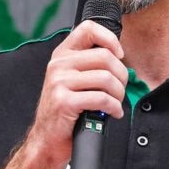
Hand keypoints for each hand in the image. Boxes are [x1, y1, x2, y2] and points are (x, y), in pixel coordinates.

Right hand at [25, 20, 126, 165]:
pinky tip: (112, 113)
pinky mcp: (64, 101)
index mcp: (62, 55)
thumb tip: (118, 57)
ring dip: (119, 94)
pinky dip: (114, 108)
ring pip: (107, 78)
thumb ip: (87, 64)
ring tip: (115, 103)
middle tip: (120, 89)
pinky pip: (102, 99)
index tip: (118, 55)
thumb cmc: (64, 112)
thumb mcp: (71, 80)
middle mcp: (58, 65)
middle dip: (121, 76)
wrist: (46, 140)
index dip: (110, 39)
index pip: (88, 29)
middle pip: (105, 57)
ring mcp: (59, 82)